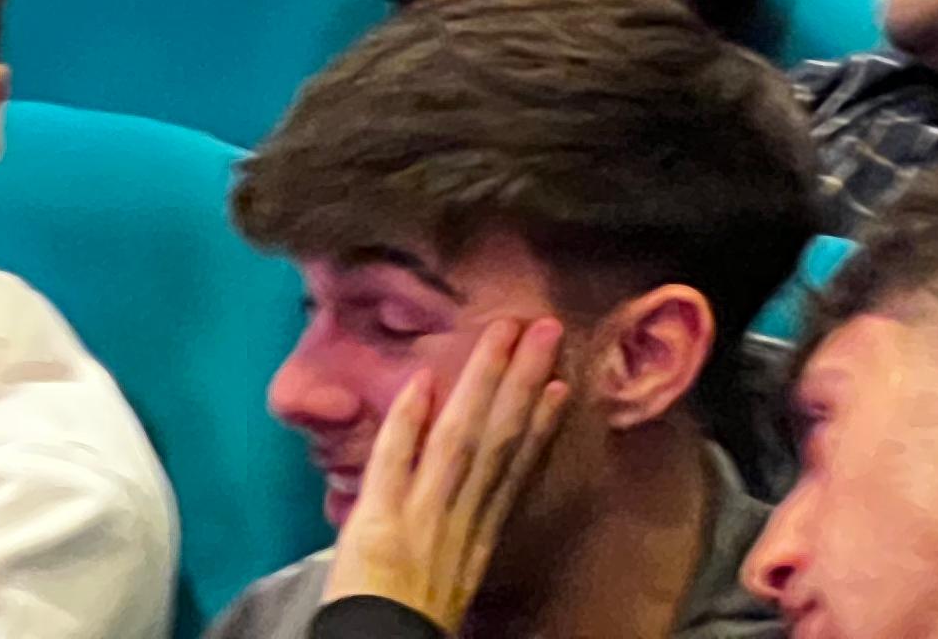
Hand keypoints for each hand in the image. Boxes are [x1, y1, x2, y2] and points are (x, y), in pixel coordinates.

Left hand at [322, 316, 571, 628]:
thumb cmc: (412, 621)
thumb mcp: (457, 581)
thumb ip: (467, 535)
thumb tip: (486, 497)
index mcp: (479, 536)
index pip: (515, 471)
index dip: (540, 426)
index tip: (562, 385)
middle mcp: (459, 519)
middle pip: (496, 442)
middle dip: (522, 383)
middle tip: (545, 329)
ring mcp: (420, 516)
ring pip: (458, 440)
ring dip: (482, 382)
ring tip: (503, 334)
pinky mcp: (376, 522)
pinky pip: (392, 463)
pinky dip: (407, 422)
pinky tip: (422, 381)